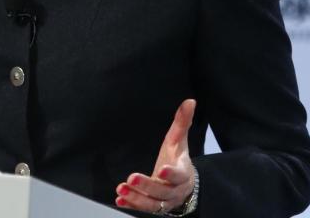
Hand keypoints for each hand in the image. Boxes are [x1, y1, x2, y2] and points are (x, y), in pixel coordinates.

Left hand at [115, 99, 195, 213]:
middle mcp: (174, 190)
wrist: (183, 186)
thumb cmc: (178, 159)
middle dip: (147, 186)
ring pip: (152, 204)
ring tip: (122, 190)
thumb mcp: (179, 141)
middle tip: (131, 178)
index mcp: (183, 172)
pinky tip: (119, 200)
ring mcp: (164, 201)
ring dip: (137, 198)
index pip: (179, 174)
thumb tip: (190, 101)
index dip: (172, 173)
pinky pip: (143, 210)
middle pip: (162, 191)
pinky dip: (131, 206)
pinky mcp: (154, 208)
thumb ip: (182, 122)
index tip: (162, 169)